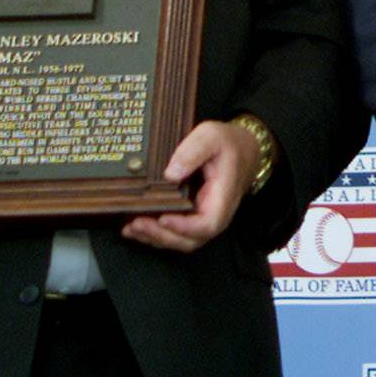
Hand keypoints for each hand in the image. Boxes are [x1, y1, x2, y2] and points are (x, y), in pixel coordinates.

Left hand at [122, 119, 258, 252]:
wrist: (244, 148)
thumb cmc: (228, 143)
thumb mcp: (212, 135)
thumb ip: (193, 150)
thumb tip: (171, 174)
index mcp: (223, 195)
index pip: (208, 224)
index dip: (184, 227)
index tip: (163, 218)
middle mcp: (216, 213)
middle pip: (191, 239)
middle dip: (162, 236)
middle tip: (137, 223)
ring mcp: (204, 217)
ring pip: (182, 241)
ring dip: (156, 238)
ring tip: (131, 228)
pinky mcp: (194, 216)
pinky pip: (177, 234)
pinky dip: (156, 235)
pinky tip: (136, 228)